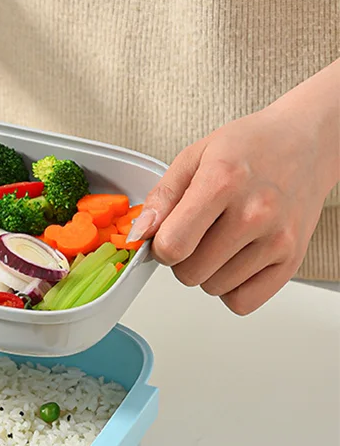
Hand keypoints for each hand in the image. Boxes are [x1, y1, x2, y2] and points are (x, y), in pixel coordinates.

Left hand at [129, 64, 339, 314]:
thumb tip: (138, 233)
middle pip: (190, 273)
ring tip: (220, 240)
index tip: (166, 236)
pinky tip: (235, 260)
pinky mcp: (293, 260)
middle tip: (196, 235)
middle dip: (182, 260)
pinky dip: (231, 289)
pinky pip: (243, 302)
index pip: (174, 245)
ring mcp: (277, 239)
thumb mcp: (193, 157)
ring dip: (207, 272)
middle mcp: (255, 213)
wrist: (306, 143)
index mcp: (224, 181)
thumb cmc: (249, 147)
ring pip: (214, 289)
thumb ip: (161, 198)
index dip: (160, 247)